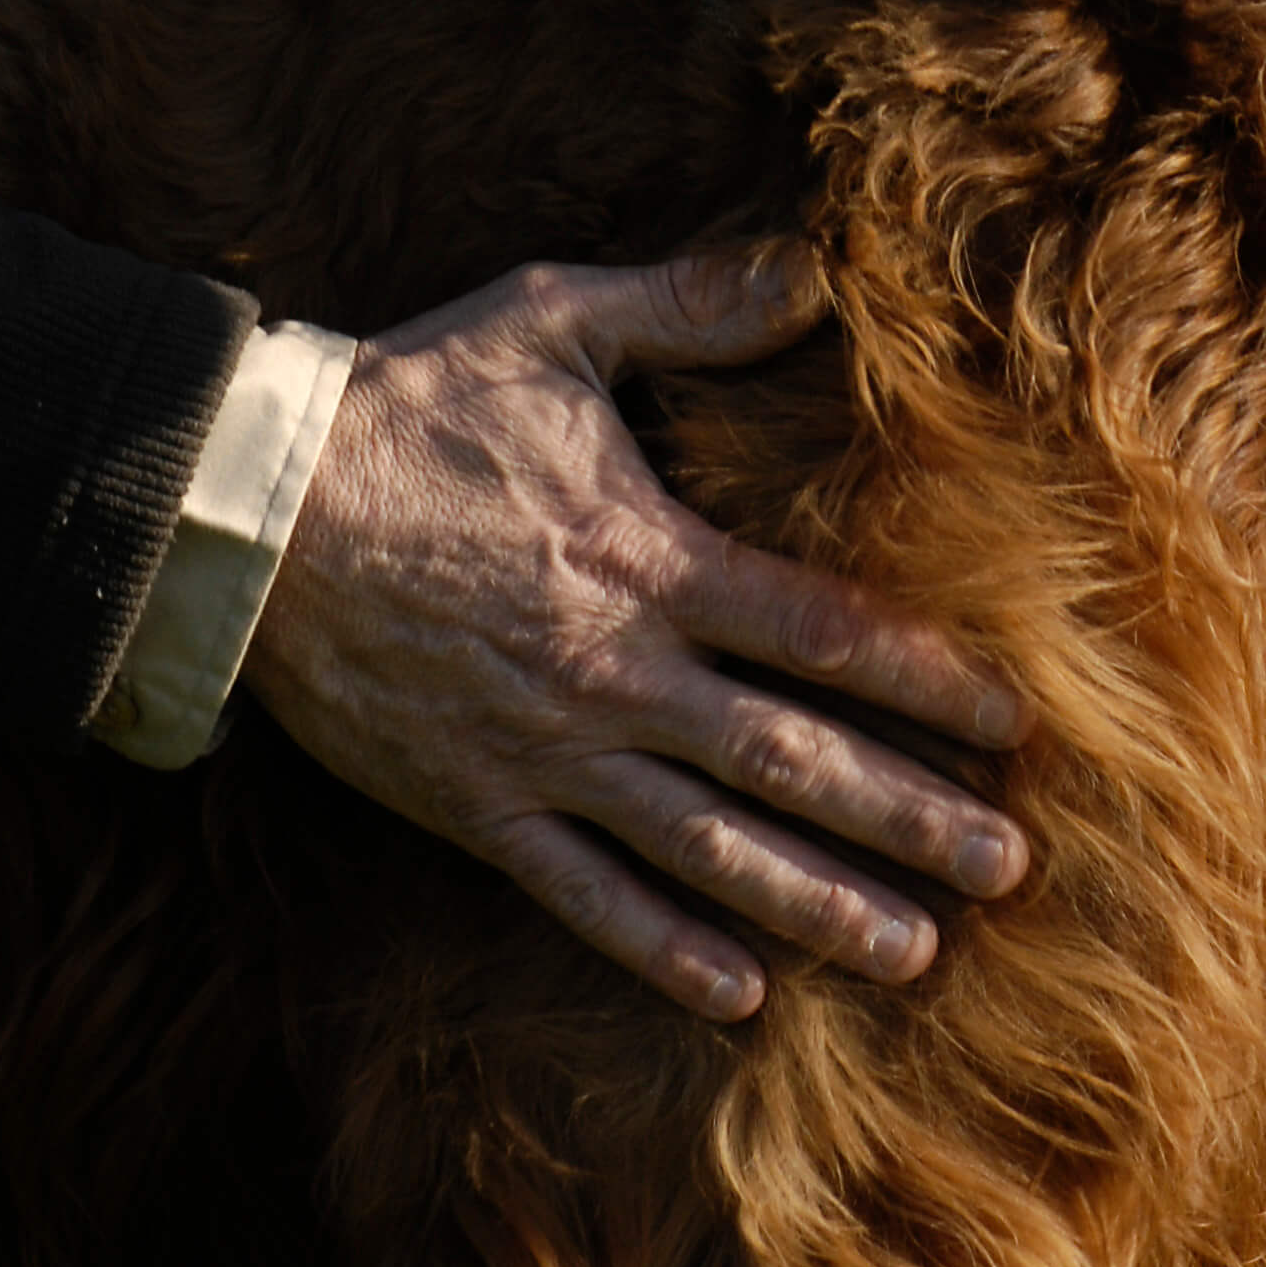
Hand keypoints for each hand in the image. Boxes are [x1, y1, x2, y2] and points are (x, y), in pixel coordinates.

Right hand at [241, 246, 1032, 1021]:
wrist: (254, 510)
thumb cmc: (412, 403)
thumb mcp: (553, 322)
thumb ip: (689, 306)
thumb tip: (810, 269)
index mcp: (648, 558)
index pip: (820, 630)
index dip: (924, 680)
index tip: (1011, 725)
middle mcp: (614, 672)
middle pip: (790, 759)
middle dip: (907, 817)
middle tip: (1008, 870)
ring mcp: (545, 752)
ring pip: (707, 848)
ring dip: (817, 903)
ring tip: (915, 953)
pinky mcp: (476, 805)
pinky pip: (582, 896)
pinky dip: (662, 948)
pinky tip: (738, 997)